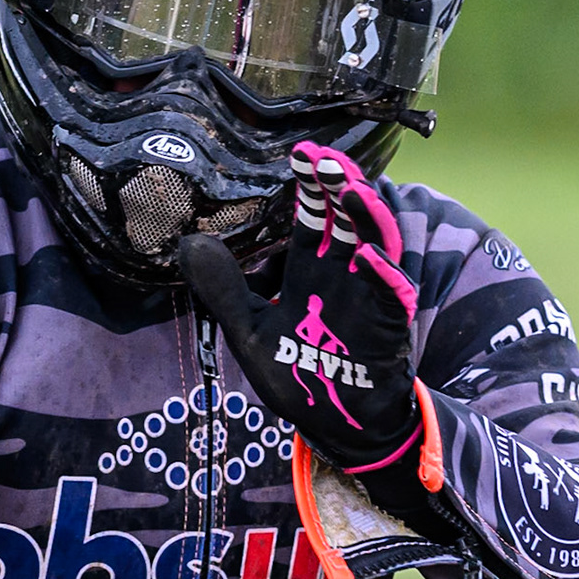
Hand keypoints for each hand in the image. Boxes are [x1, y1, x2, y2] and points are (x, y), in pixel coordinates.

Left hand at [179, 142, 420, 473]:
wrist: (342, 425)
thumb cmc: (300, 375)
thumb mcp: (250, 330)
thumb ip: (224, 289)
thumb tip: (189, 242)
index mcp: (310, 270)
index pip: (311, 217)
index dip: (308, 186)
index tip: (302, 154)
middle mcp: (342, 274)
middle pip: (343, 219)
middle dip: (336, 187)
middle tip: (326, 156)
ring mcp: (369, 296)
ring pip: (373, 245)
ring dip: (365, 218)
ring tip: (354, 190)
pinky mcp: (388, 325)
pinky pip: (389, 297)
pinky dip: (383, 277)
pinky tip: (373, 257)